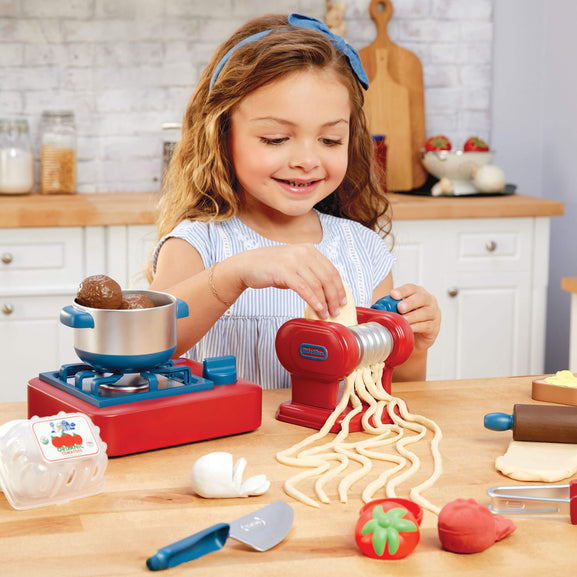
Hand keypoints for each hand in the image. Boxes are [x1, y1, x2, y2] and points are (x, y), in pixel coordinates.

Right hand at [226, 244, 347, 318]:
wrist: (247, 265)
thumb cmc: (270, 268)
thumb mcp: (294, 264)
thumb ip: (309, 271)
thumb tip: (326, 290)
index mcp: (309, 249)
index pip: (331, 269)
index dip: (339, 287)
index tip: (343, 300)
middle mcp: (304, 252)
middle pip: (327, 278)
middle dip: (334, 297)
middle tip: (337, 310)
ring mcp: (294, 261)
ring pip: (317, 285)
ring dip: (325, 302)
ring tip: (327, 314)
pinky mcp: (285, 272)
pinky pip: (305, 289)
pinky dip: (314, 301)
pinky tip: (317, 309)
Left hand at [390, 284, 440, 351]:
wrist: (416, 338)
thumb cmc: (407, 320)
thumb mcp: (398, 311)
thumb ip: (390, 306)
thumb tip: (375, 307)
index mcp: (418, 293)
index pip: (411, 288)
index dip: (402, 291)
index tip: (393, 295)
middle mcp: (428, 301)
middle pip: (421, 298)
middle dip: (410, 302)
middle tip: (400, 307)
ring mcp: (434, 313)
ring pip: (426, 312)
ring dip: (413, 316)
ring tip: (403, 320)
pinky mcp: (435, 327)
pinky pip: (427, 325)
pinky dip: (417, 327)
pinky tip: (410, 328)